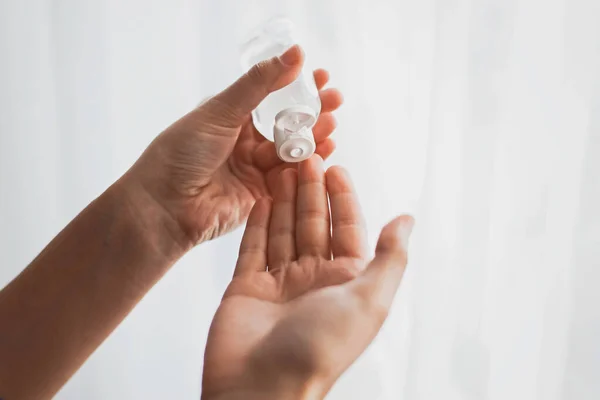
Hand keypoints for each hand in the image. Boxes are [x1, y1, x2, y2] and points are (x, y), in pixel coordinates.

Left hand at [125, 45, 342, 247]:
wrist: (164, 205)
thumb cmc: (181, 153)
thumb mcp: (220, 111)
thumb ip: (258, 86)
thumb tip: (293, 55)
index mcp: (230, 119)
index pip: (270, 98)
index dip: (295, 87)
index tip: (319, 77)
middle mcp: (244, 143)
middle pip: (286, 125)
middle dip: (312, 112)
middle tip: (335, 100)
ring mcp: (254, 170)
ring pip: (291, 151)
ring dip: (313, 137)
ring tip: (331, 124)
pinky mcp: (262, 196)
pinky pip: (290, 179)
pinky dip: (307, 166)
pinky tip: (323, 152)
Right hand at [202, 156, 413, 399]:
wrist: (260, 388)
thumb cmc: (319, 349)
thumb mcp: (368, 301)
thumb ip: (389, 258)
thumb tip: (407, 219)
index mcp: (346, 283)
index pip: (347, 229)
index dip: (343, 198)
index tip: (335, 167)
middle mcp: (315, 280)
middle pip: (314, 225)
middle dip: (311, 192)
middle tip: (305, 157)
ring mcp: (280, 283)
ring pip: (284, 231)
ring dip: (285, 200)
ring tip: (283, 168)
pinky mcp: (248, 287)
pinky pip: (254, 247)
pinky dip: (258, 222)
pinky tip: (262, 198)